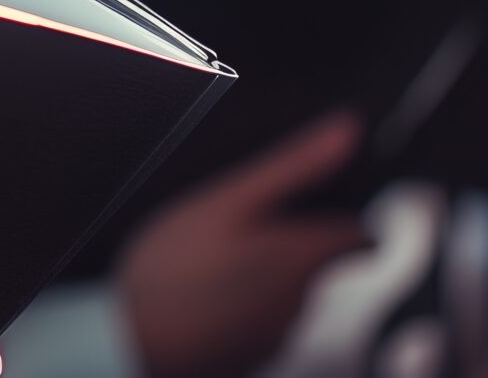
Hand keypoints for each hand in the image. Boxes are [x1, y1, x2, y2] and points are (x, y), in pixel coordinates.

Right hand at [117, 114, 373, 377]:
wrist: (130, 339)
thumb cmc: (172, 268)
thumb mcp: (228, 199)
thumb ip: (294, 167)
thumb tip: (346, 132)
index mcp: (303, 256)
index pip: (358, 236)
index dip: (339, 216)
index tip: (304, 210)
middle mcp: (301, 301)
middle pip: (314, 262)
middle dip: (283, 243)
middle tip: (231, 231)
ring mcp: (276, 334)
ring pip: (285, 291)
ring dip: (258, 274)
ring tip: (209, 261)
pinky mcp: (252, 355)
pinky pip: (259, 320)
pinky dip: (239, 304)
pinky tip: (203, 292)